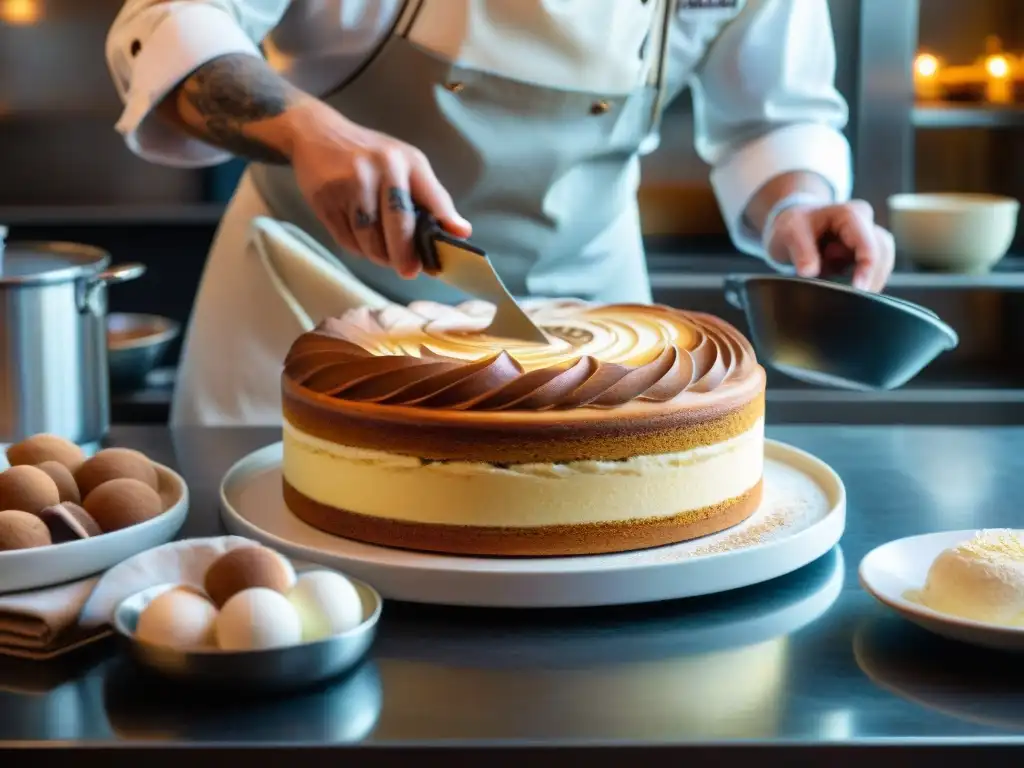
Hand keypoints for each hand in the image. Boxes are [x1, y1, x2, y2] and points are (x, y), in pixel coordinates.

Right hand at [288, 101, 470, 277]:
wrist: (316, 133)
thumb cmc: (370, 155)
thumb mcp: (406, 164)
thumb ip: (433, 198)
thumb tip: (462, 232)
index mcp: (407, 161)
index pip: (433, 199)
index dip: (441, 230)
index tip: (444, 255)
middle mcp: (381, 168)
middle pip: (398, 224)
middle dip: (405, 255)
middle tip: (409, 271)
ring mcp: (350, 183)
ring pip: (369, 238)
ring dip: (379, 255)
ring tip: (384, 256)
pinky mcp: (325, 199)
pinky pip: (346, 238)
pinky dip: (357, 249)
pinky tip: (362, 243)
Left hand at [765, 200, 894, 291]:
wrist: (793, 224)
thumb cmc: (793, 224)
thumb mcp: (790, 233)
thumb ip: (800, 250)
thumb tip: (810, 271)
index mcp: (850, 214)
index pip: (869, 244)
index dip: (866, 269)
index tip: (858, 289)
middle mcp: (865, 223)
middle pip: (883, 254)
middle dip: (867, 277)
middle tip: (846, 294)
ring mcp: (869, 238)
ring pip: (882, 264)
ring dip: (864, 279)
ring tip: (836, 282)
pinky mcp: (866, 253)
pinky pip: (873, 271)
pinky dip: (860, 281)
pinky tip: (842, 285)